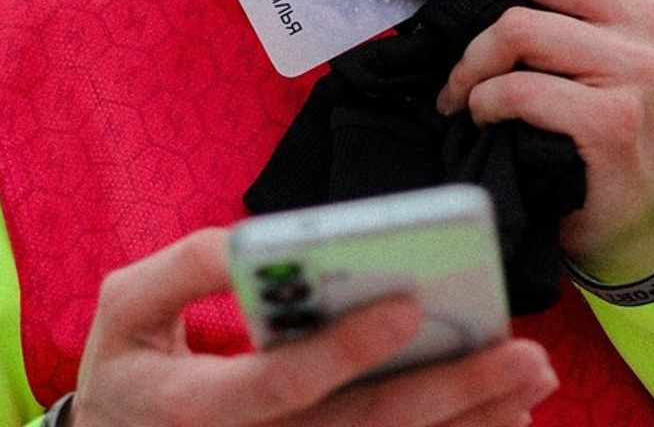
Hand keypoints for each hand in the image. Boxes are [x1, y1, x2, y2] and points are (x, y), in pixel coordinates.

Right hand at [71, 227, 556, 425]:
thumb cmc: (128, 363)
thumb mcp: (125, 307)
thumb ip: (180, 271)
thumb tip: (248, 244)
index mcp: (193, 408)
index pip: (277, 385)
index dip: (341, 350)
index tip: (408, 304)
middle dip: (445, 392)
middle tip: (521, 354)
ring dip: (465, 421)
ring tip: (528, 378)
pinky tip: (495, 412)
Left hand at [380, 0, 653, 280]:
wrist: (629, 213)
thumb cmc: (584, 119)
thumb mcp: (573, 45)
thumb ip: (537, 3)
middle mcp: (650, 19)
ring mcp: (638, 68)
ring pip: (516, 29)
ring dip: (469, 67)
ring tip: (459, 96)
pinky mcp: (614, 119)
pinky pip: (518, 89)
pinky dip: (485, 104)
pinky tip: (487, 122)